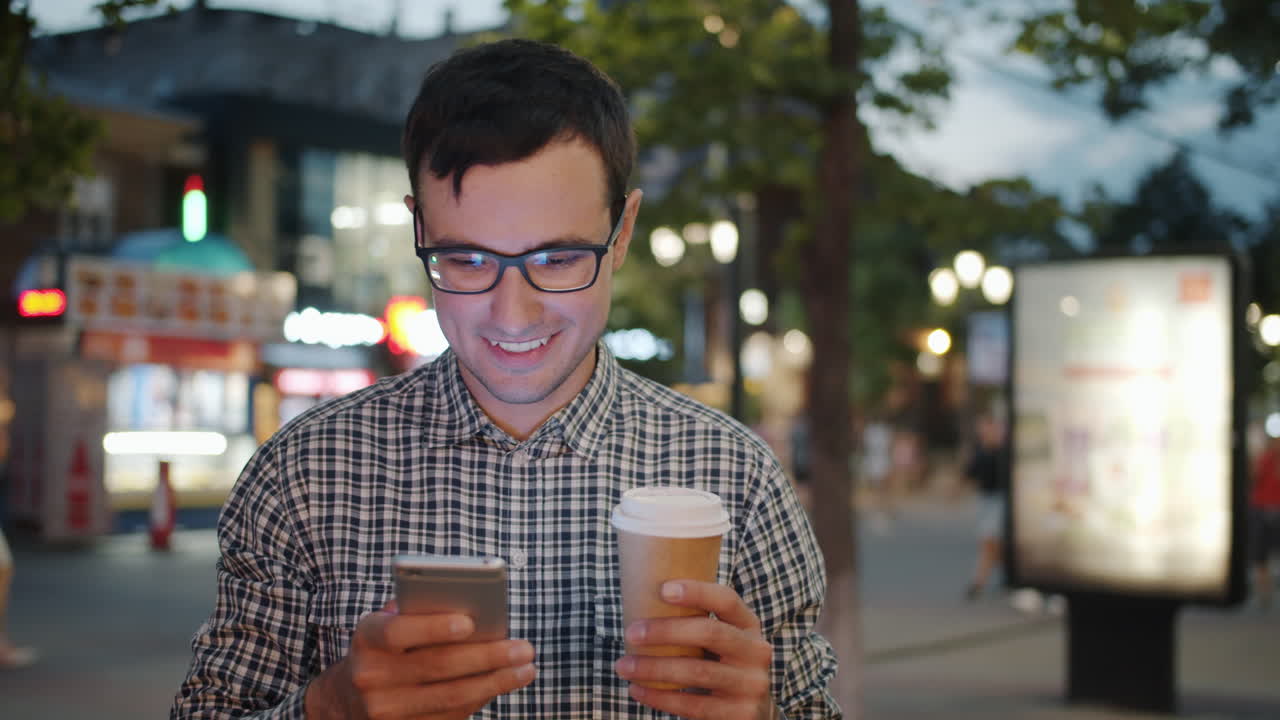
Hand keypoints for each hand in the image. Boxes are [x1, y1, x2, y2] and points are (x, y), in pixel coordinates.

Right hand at [306, 604, 535, 719]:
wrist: (349, 697)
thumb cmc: (386, 646)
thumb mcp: (390, 621)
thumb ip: (420, 610)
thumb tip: (472, 607)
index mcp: (367, 638)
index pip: (398, 631)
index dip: (433, 627)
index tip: (471, 622)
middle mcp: (371, 676)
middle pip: (437, 666)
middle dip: (488, 656)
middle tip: (524, 648)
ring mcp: (385, 710)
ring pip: (450, 696)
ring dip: (495, 682)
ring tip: (526, 669)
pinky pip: (450, 716)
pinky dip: (481, 698)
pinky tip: (503, 683)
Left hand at [613, 580, 774, 719]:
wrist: (752, 711)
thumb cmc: (721, 664)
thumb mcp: (722, 639)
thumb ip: (697, 622)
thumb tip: (641, 598)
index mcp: (748, 625)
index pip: (727, 600)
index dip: (697, 592)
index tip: (662, 589)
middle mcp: (756, 651)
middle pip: (710, 633)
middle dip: (666, 631)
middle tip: (631, 633)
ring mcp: (750, 684)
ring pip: (697, 672)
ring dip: (654, 668)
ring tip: (624, 665)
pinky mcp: (739, 713)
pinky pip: (693, 705)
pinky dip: (660, 697)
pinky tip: (637, 690)